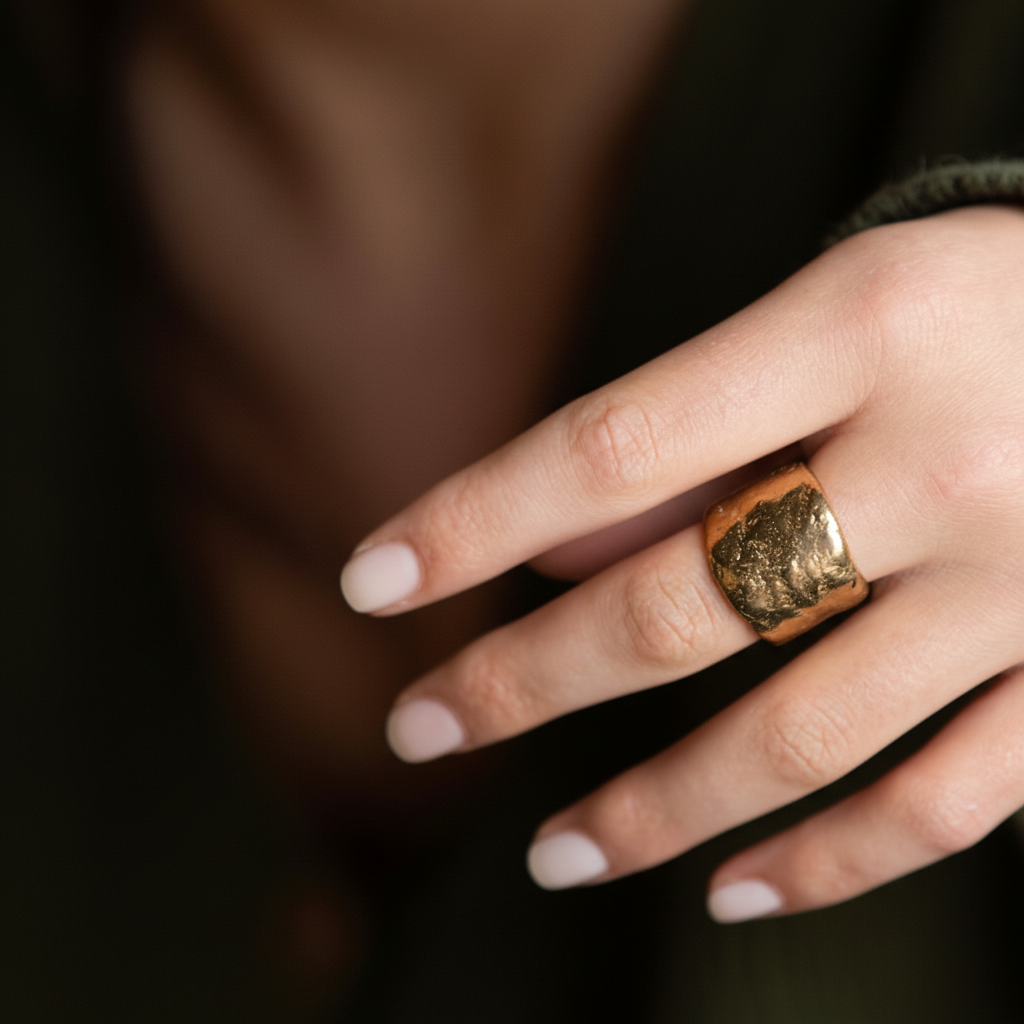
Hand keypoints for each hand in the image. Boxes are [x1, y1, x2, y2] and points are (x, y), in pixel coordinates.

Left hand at [340, 205, 1023, 921]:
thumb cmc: (994, 301)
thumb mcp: (848, 306)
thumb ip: (706, 430)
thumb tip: (548, 549)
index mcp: (863, 332)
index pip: (612, 447)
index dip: (475, 518)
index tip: (373, 577)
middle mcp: (942, 464)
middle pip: (680, 608)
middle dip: (523, 682)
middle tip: (420, 728)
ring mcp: (1022, 587)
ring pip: (799, 737)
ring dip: (653, 813)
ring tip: (554, 856)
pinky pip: (947, 806)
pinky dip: (831, 863)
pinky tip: (735, 889)